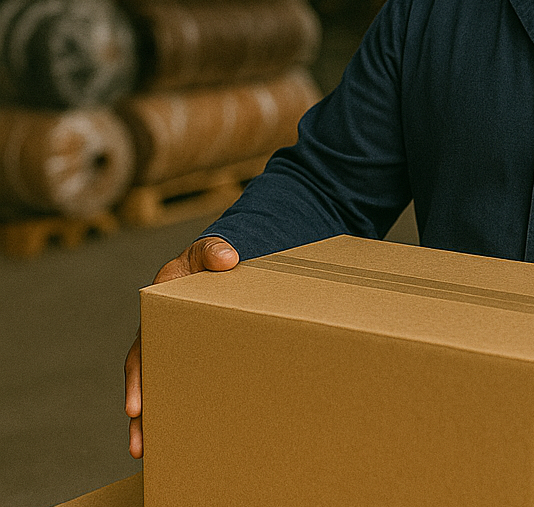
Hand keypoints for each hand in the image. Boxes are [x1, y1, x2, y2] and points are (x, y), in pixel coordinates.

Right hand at [124, 237, 238, 458]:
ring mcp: (177, 346)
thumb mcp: (208, 251)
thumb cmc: (210, 258)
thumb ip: (214, 251)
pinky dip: (183, 404)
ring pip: (163, 386)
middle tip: (139, 444)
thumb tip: (228, 258)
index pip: (142, 349)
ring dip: (155, 418)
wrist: (221, 262)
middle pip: (146, 378)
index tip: (135, 406)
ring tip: (151, 452)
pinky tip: (189, 430)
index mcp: (156, 313)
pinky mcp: (196, 355)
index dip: (138, 379)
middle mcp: (160, 334)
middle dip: (139, 413)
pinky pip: (186, 381)